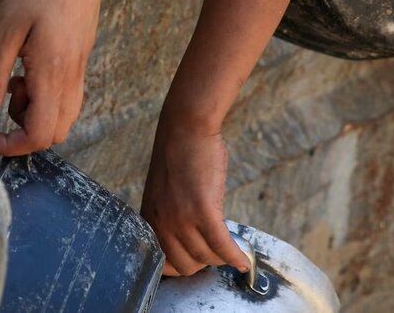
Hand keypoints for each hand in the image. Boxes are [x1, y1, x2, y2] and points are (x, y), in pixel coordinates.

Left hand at [0, 0, 102, 154]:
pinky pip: (69, 89)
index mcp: (53, 70)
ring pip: (65, 111)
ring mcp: (81, 61)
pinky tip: (27, 61)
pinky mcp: (81, 49)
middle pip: (56, 129)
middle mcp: (73, 72)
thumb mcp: (3, 30)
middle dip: (26, 130)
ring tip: (13, 76)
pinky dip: (46, 91)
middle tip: (1, 99)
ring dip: (36, 109)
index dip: (12, 145)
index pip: (39, 133)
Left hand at [141, 124, 247, 276]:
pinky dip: (236, 257)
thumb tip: (185, 241)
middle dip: (204, 263)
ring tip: (230, 250)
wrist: (185, 126)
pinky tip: (244, 261)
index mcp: (149, 218)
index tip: (197, 262)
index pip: (163, 264)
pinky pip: (222, 246)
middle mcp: (161, 222)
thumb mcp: (162, 192)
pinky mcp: (203, 210)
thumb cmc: (178, 155)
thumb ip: (167, 217)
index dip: (183, 266)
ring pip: (207, 257)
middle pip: (187, 266)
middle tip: (216, 252)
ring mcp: (180, 218)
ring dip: (222, 258)